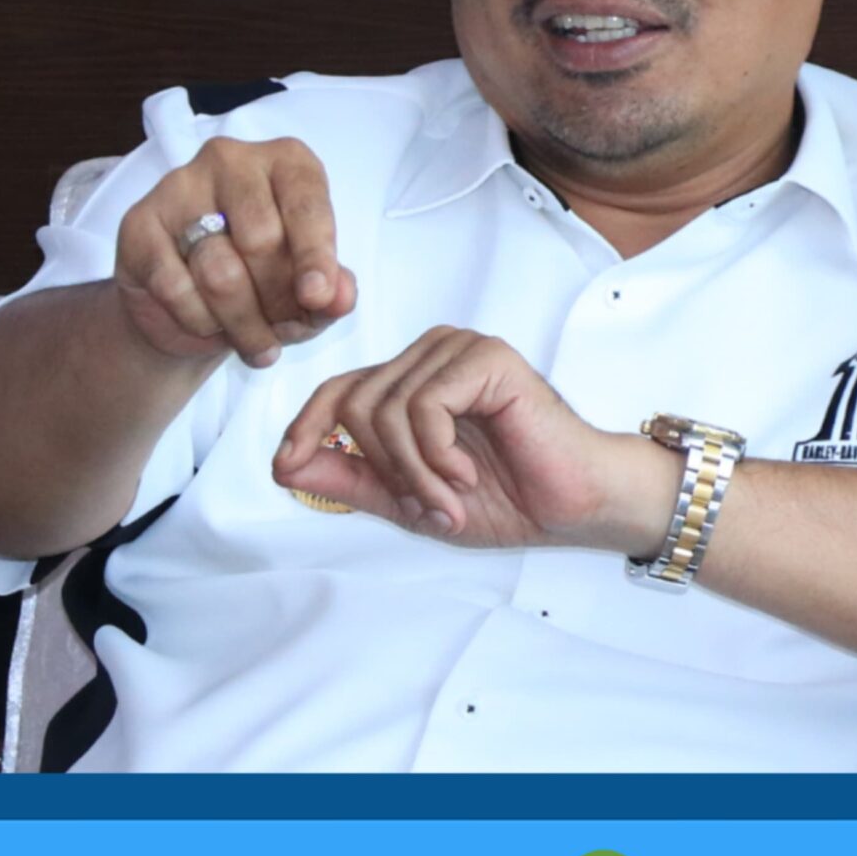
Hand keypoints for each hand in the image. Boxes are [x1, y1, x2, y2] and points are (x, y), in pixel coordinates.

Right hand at [112, 136, 357, 367]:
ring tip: (257, 345)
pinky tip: (209, 327)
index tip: (318, 298)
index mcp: (285, 162)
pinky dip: (200, 322)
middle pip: (261, 240)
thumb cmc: (262, 280)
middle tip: (284, 331)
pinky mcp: (139, 224)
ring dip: (243, 324)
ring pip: (219, 271)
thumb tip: (339, 299)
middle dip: (279, 301)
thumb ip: (331, 291)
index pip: (306, 203)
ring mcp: (179, 186)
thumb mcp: (307, 289)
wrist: (186, 305)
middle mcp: (231, 160)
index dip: (315, 255)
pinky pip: (175, 287)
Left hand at [271, 327, 677, 551]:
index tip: (285, 468)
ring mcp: (457, 350)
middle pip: (354, 403)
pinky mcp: (485, 358)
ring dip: (414, 472)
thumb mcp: (407, 497)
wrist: (574, 505)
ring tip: (450, 498)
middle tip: (425, 505)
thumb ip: (348, 478)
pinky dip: (437, 455)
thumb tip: (283, 465)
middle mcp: (429, 355)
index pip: (336, 390)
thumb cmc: (506, 495)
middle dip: (383, 470)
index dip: (304, 427)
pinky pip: (424, 406)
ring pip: (386, 409)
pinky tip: (467, 473)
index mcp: (410, 379)